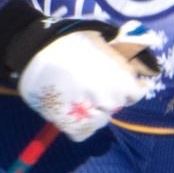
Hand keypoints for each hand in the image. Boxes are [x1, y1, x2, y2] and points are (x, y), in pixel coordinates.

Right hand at [16, 19, 159, 140]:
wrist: (36, 49)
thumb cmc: (70, 39)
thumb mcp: (103, 40)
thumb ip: (120, 56)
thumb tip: (138, 63)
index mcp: (119, 77)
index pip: (137, 93)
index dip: (134, 87)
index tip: (130, 83)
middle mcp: (108, 97)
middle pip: (117, 104)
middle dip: (112, 95)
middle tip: (99, 86)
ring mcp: (87, 113)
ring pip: (101, 120)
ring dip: (97, 111)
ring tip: (85, 99)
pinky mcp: (67, 123)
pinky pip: (82, 133)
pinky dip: (82, 126)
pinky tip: (76, 113)